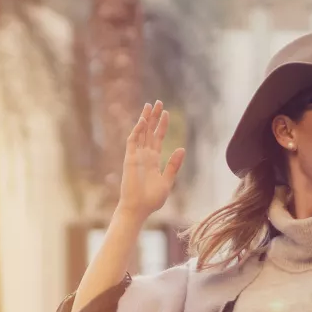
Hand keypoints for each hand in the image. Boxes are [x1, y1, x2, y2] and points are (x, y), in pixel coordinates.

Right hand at [113, 101, 184, 223]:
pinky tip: (143, 121)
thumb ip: (173, 165)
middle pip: (149, 131)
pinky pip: (133, 141)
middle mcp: (144, 155)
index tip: (166, 112)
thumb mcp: (167, 181)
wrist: (138, 208)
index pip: (158, 138)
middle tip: (157, 102)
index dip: (162, 125)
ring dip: (145, 119)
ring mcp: (136, 156)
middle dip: (153, 117)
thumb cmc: (151, 199)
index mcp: (154, 160)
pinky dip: (137, 131)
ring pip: (141, 133)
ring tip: (149, 105)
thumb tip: (182, 148)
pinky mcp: (130, 159)